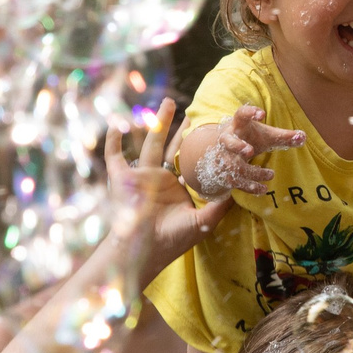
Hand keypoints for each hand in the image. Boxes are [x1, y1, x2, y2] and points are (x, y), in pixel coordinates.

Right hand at [106, 101, 230, 270]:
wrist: (144, 250)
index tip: (208, 130)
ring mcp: (140, 176)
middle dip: (179, 128)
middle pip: (171, 147)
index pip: (188, 161)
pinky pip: (114, 156)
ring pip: (149, 143)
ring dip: (156, 123)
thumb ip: (221, 205)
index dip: (197, 146)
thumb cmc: (173, 240)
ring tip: (168, 102)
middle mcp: (159, 179)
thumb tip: (240, 189)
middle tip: (190, 111)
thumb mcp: (203, 221)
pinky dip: (112, 141)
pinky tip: (115, 124)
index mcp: (175, 187)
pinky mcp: (122, 178)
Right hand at [179, 106, 307, 197]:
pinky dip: (249, 186)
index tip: (261, 113)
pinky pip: (235, 181)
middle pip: (227, 142)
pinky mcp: (225, 172)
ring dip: (251, 172)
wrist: (227, 152)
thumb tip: (303, 137)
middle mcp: (228, 140)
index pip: (241, 115)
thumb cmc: (250, 139)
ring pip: (234, 166)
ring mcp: (224, 157)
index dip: (249, 113)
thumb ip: (284, 136)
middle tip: (250, 151)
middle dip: (237, 146)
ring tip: (271, 174)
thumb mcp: (266, 136)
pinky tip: (263, 189)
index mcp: (238, 126)